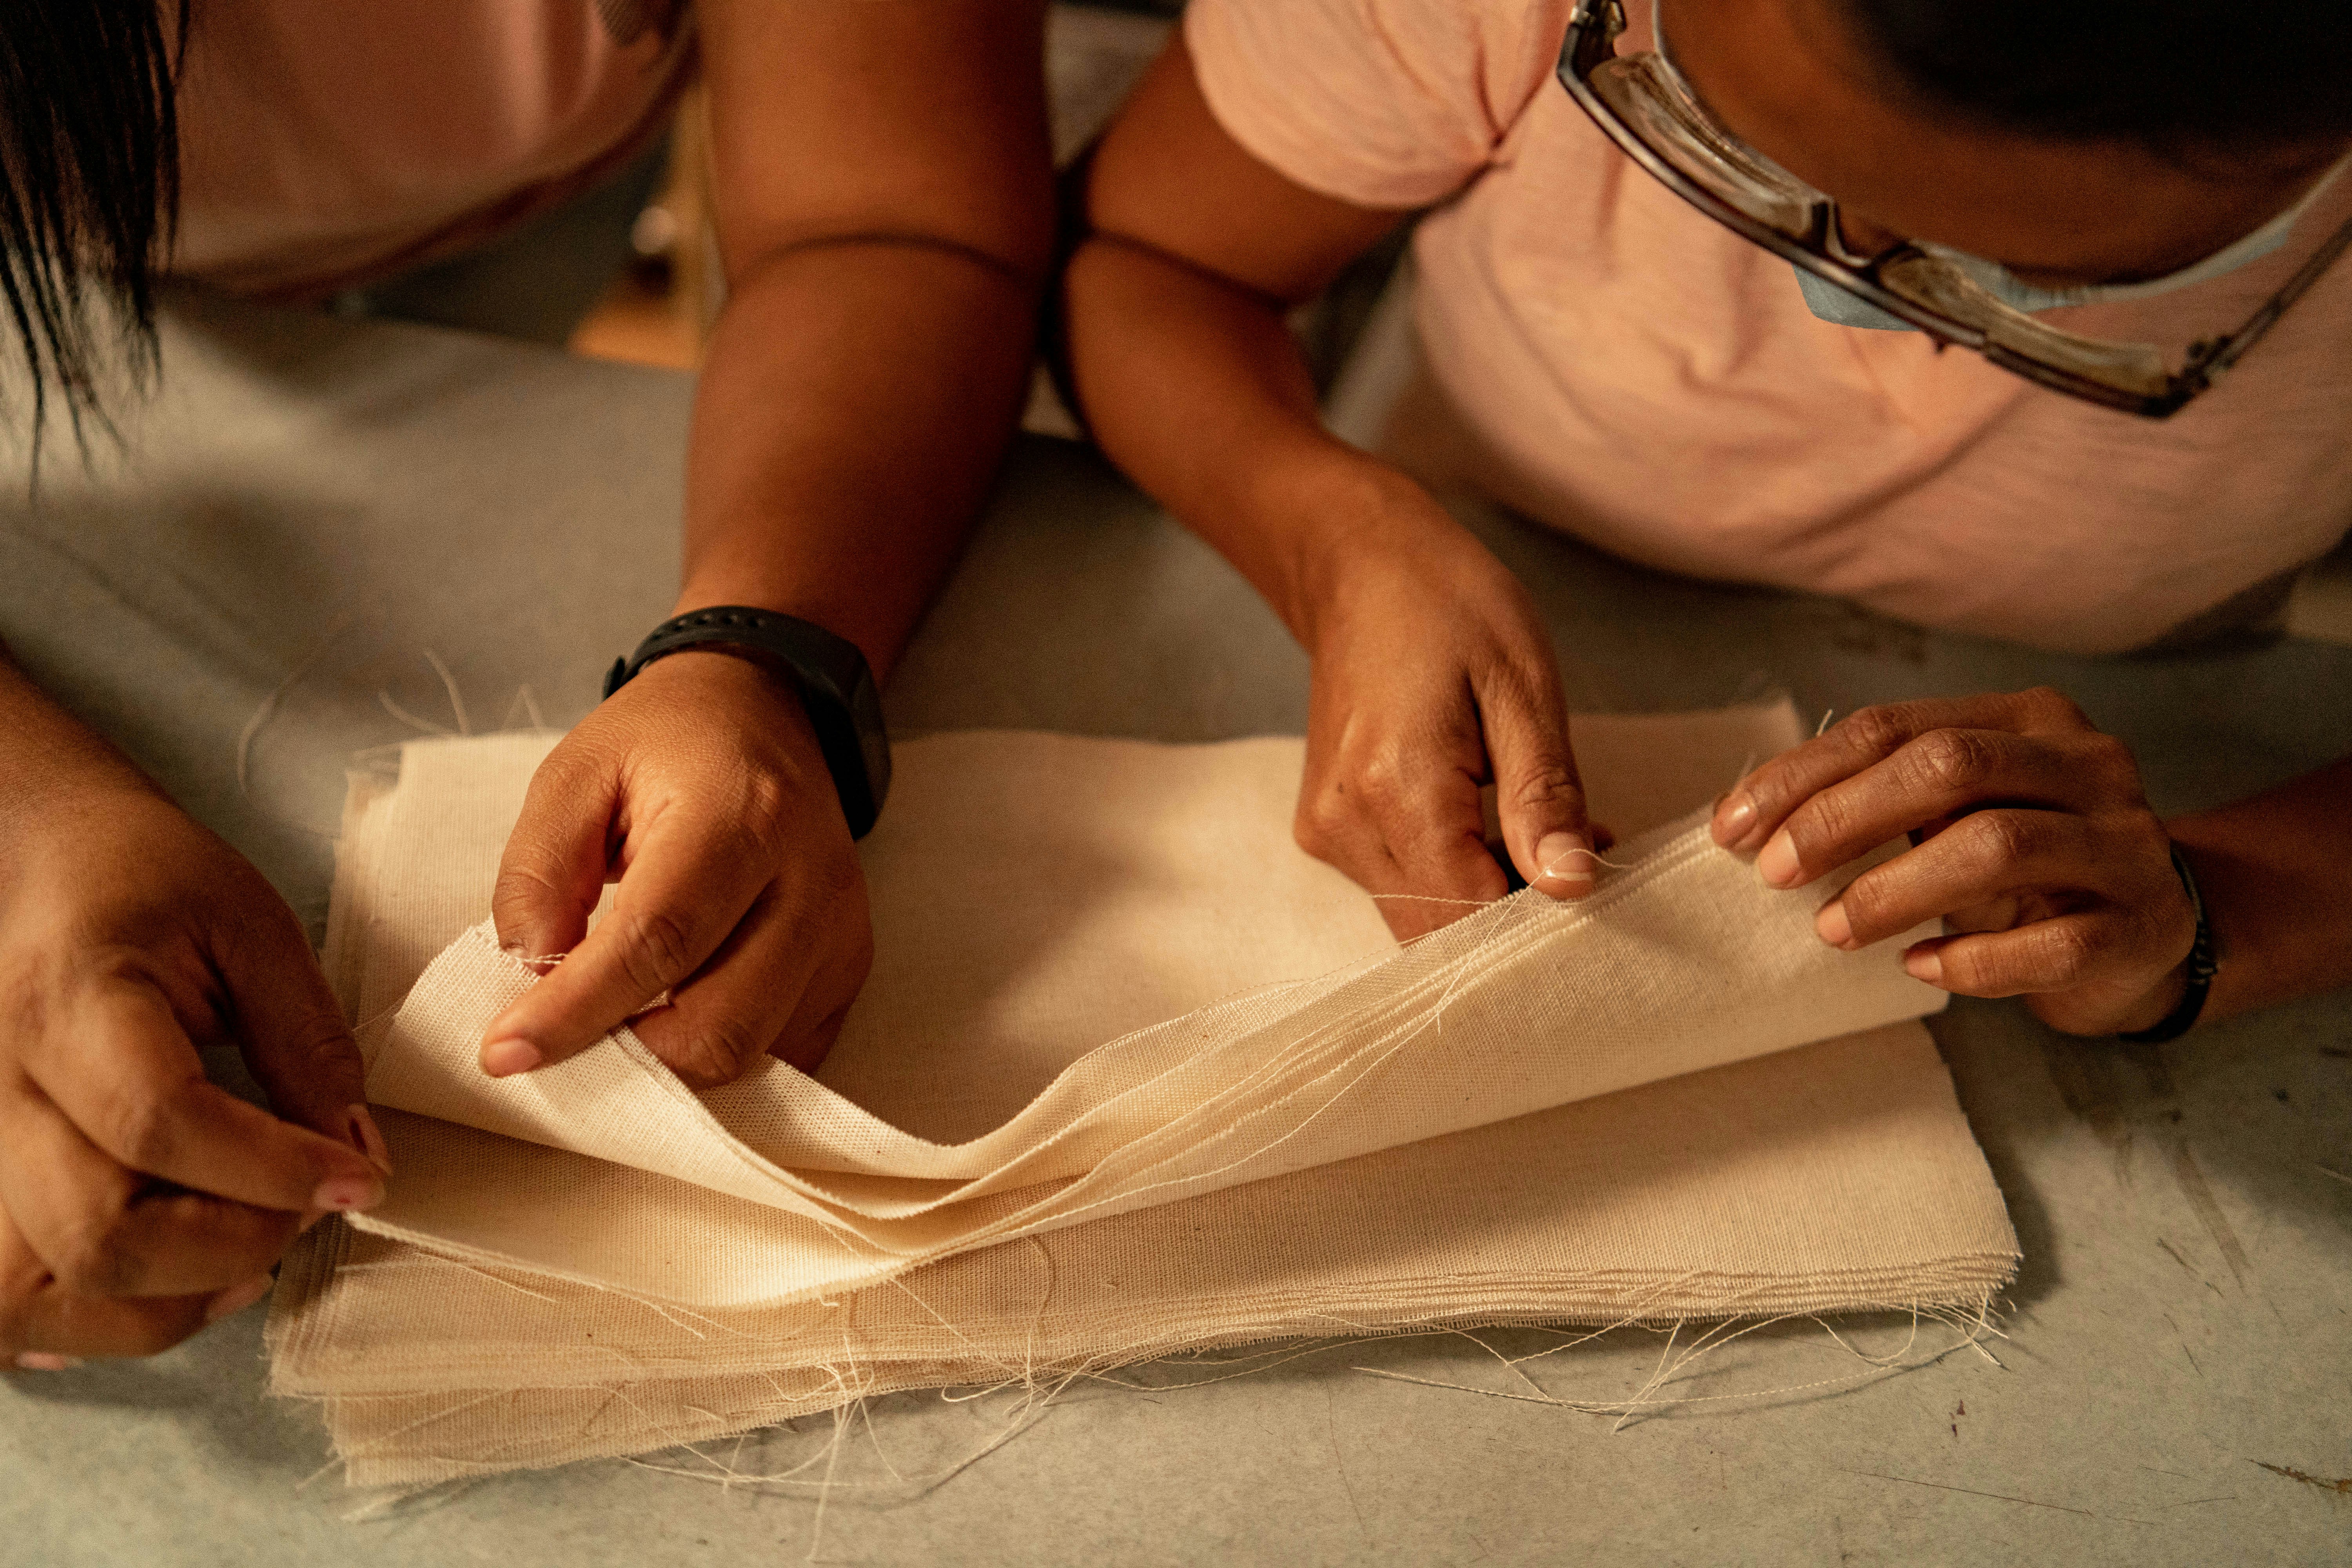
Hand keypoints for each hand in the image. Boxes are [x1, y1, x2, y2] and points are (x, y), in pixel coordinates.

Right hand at [0, 781, 386, 1367]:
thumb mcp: (251, 927)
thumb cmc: (142, 880)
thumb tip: (354, 1152)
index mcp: (66, 1007)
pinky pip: (10, 1303)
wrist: (36, 857)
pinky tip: (170, 1284)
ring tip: (251, 1254)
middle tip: (312, 1206)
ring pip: (39, 1296)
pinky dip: (91, 1322)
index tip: (359, 1176)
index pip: (160, 1125)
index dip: (274, 1170)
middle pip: (99, 1234)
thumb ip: (306, 1043)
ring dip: (166, 1302)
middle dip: (234, 1243)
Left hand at [479, 649, 873, 1087]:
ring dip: (668, 1062)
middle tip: (564, 1039)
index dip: (577, 1008)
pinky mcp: (851, 967)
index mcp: (741, 813)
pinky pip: (786, 1052)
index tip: (507, 1051)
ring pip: (752, 1050)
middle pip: (717, 1020)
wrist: (766, 714)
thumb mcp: (574, 776)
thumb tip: (532, 981)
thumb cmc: (665, 743)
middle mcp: (810, 879)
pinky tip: (676, 1015)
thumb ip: (539, 876)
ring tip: (617, 1023)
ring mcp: (842, 932)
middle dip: (626, 1054)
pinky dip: (720, 1056)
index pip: (656, 940)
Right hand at [1293, 493, 1592, 939]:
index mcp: (1395, 788)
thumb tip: (1572, 886)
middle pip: (1442, 930)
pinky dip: (1456, 873)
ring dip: (1491, 892)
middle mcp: (1346, 825)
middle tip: (1580, 847)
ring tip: (1541, 826)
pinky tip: (1493, 822)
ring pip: (1421, 917)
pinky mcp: (1327, 829)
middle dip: (1518, 911)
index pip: (1473, 915)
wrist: (1359, 568)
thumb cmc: (1448, 606)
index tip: (1595, 877)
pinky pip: (1400, 884)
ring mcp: (1328, 832)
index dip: (1541, 916)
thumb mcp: (1522, 685)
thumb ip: (1543, 795)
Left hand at [1710, 688, 2195, 1035]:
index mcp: (2029, 719)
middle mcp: (2086, 765)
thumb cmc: (2027, 866)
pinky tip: (1921, 968)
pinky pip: (2049, 944)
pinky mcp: (2141, 925)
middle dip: (1841, 819)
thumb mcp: (1959, 814)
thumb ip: (1885, 799)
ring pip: (1995, 847)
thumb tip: (1756, 821)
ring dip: (1894, 892)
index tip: (1733, 827)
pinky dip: (1971, 960)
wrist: (2153, 933)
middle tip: (1774, 874)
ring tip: (1833, 929)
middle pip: (1947, 768)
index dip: (1803, 775)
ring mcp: (2125, 843)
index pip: (1894, 728)